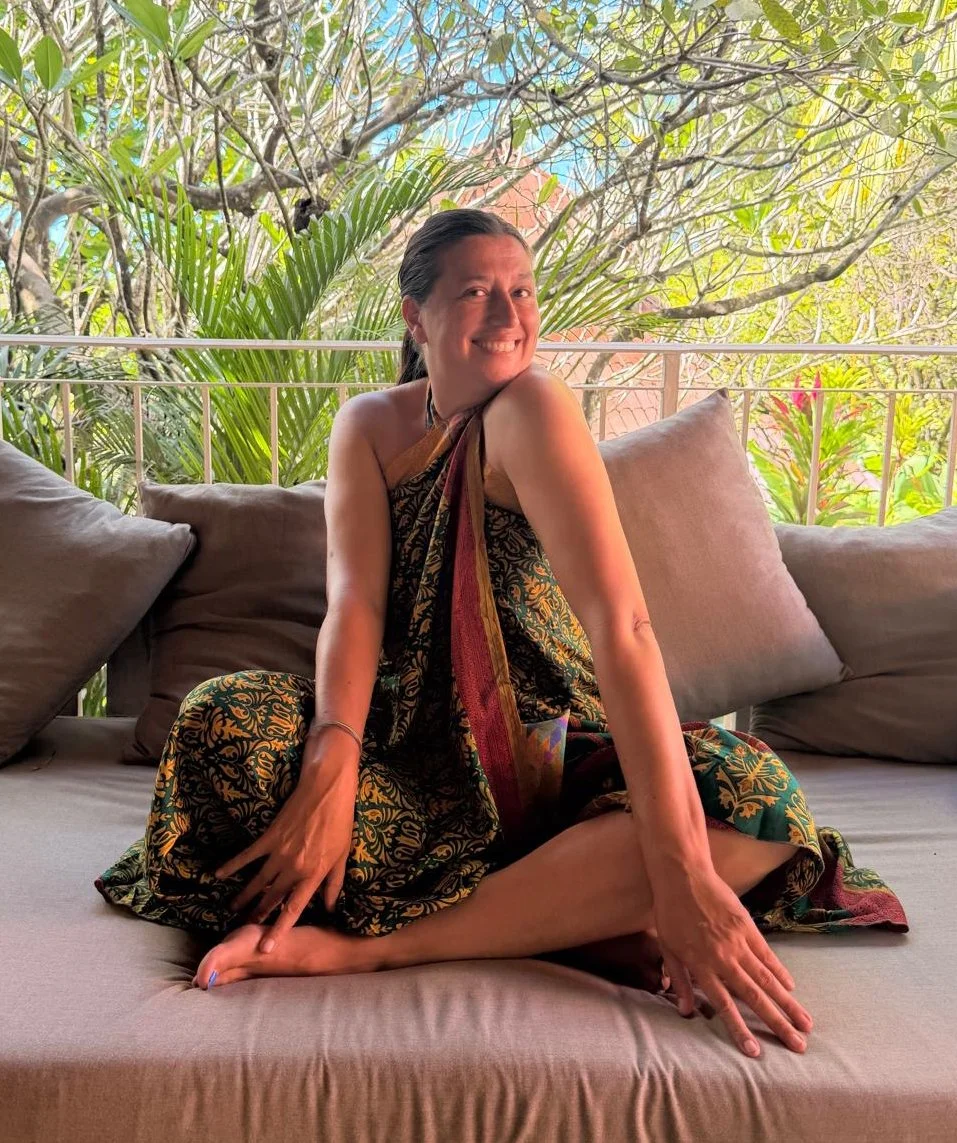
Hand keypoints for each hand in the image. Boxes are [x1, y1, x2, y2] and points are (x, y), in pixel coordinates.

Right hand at [214, 742, 358, 953]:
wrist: (326, 789)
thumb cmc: (340, 821)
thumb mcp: (342, 855)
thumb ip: (334, 883)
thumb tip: (331, 907)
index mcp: (313, 874)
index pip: (294, 908)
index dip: (280, 929)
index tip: (267, 948)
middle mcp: (294, 867)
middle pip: (272, 898)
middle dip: (259, 916)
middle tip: (245, 930)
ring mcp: (280, 852)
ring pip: (258, 881)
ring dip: (245, 897)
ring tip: (233, 910)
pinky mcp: (270, 836)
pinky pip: (248, 855)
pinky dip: (233, 865)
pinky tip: (219, 874)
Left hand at [651, 864, 812, 1057]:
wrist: (683, 876)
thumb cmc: (670, 913)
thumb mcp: (667, 948)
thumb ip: (679, 980)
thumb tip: (685, 1011)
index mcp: (701, 966)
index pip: (724, 1005)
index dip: (740, 1029)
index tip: (756, 1051)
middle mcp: (723, 959)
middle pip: (755, 997)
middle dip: (777, 1023)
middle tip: (798, 1046)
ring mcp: (738, 943)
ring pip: (767, 979)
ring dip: (787, 1003)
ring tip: (805, 1023)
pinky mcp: (747, 928)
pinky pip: (767, 955)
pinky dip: (780, 972)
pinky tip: (791, 988)